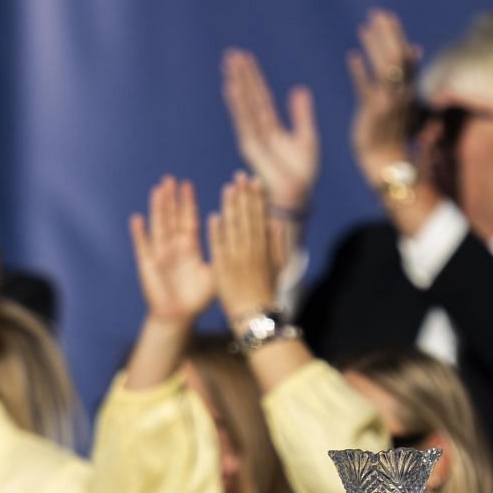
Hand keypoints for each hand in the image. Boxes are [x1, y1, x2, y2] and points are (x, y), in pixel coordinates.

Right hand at [129, 176, 213, 324]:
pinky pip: (142, 246)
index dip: (187, 203)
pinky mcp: (147, 266)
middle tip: (169, 178)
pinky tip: (137, 218)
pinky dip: (139, 233)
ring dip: (157, 209)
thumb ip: (222, 255)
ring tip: (156, 190)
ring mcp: (159, 254)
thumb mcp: (215, 273)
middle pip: (171, 218)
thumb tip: (237, 237)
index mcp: (190, 248)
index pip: (188, 220)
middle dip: (170, 199)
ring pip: (158, 227)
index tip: (188, 184)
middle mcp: (173, 247)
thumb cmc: (198, 298)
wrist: (178, 317)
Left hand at [208, 174, 279, 323]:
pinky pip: (219, 249)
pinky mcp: (223, 270)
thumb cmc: (266, 291)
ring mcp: (237, 260)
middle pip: (248, 218)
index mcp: (265, 248)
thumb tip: (277, 220)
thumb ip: (278, 242)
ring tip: (227, 189)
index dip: (257, 197)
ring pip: (234, 229)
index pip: (261, 217)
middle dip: (244, 195)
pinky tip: (213, 216)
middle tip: (239, 176)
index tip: (254, 181)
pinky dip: (217, 233)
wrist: (255, 316)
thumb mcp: (279, 265)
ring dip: (231, 208)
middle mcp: (252, 251)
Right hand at [223, 49, 318, 214]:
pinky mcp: (252, 147)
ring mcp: (253, 138)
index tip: (244, 58)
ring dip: (237, 83)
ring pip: (244, 104)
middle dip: (241, 75)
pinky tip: (231, 87)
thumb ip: (301, 114)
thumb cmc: (303, 174)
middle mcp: (259, 130)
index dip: (252, 77)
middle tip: (231, 53)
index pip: (260, 96)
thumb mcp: (307, 137)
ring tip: (229, 64)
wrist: (298, 197)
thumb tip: (299, 89)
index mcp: (271, 127)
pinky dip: (237, 103)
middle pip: (249, 96)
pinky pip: (244, 119)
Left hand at [346, 8, 421, 181]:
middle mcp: (402, 93)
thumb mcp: (402, 100)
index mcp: (408, 88)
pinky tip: (352, 56)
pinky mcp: (373, 114)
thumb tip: (413, 48)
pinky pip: (367, 89)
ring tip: (364, 28)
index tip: (387, 17)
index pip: (404, 55)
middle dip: (387, 33)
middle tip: (375, 14)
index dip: (396, 34)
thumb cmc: (391, 131)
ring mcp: (388, 103)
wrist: (386, 161)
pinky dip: (360, 71)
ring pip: (384, 68)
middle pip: (396, 56)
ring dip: (375, 46)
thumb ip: (406, 74)